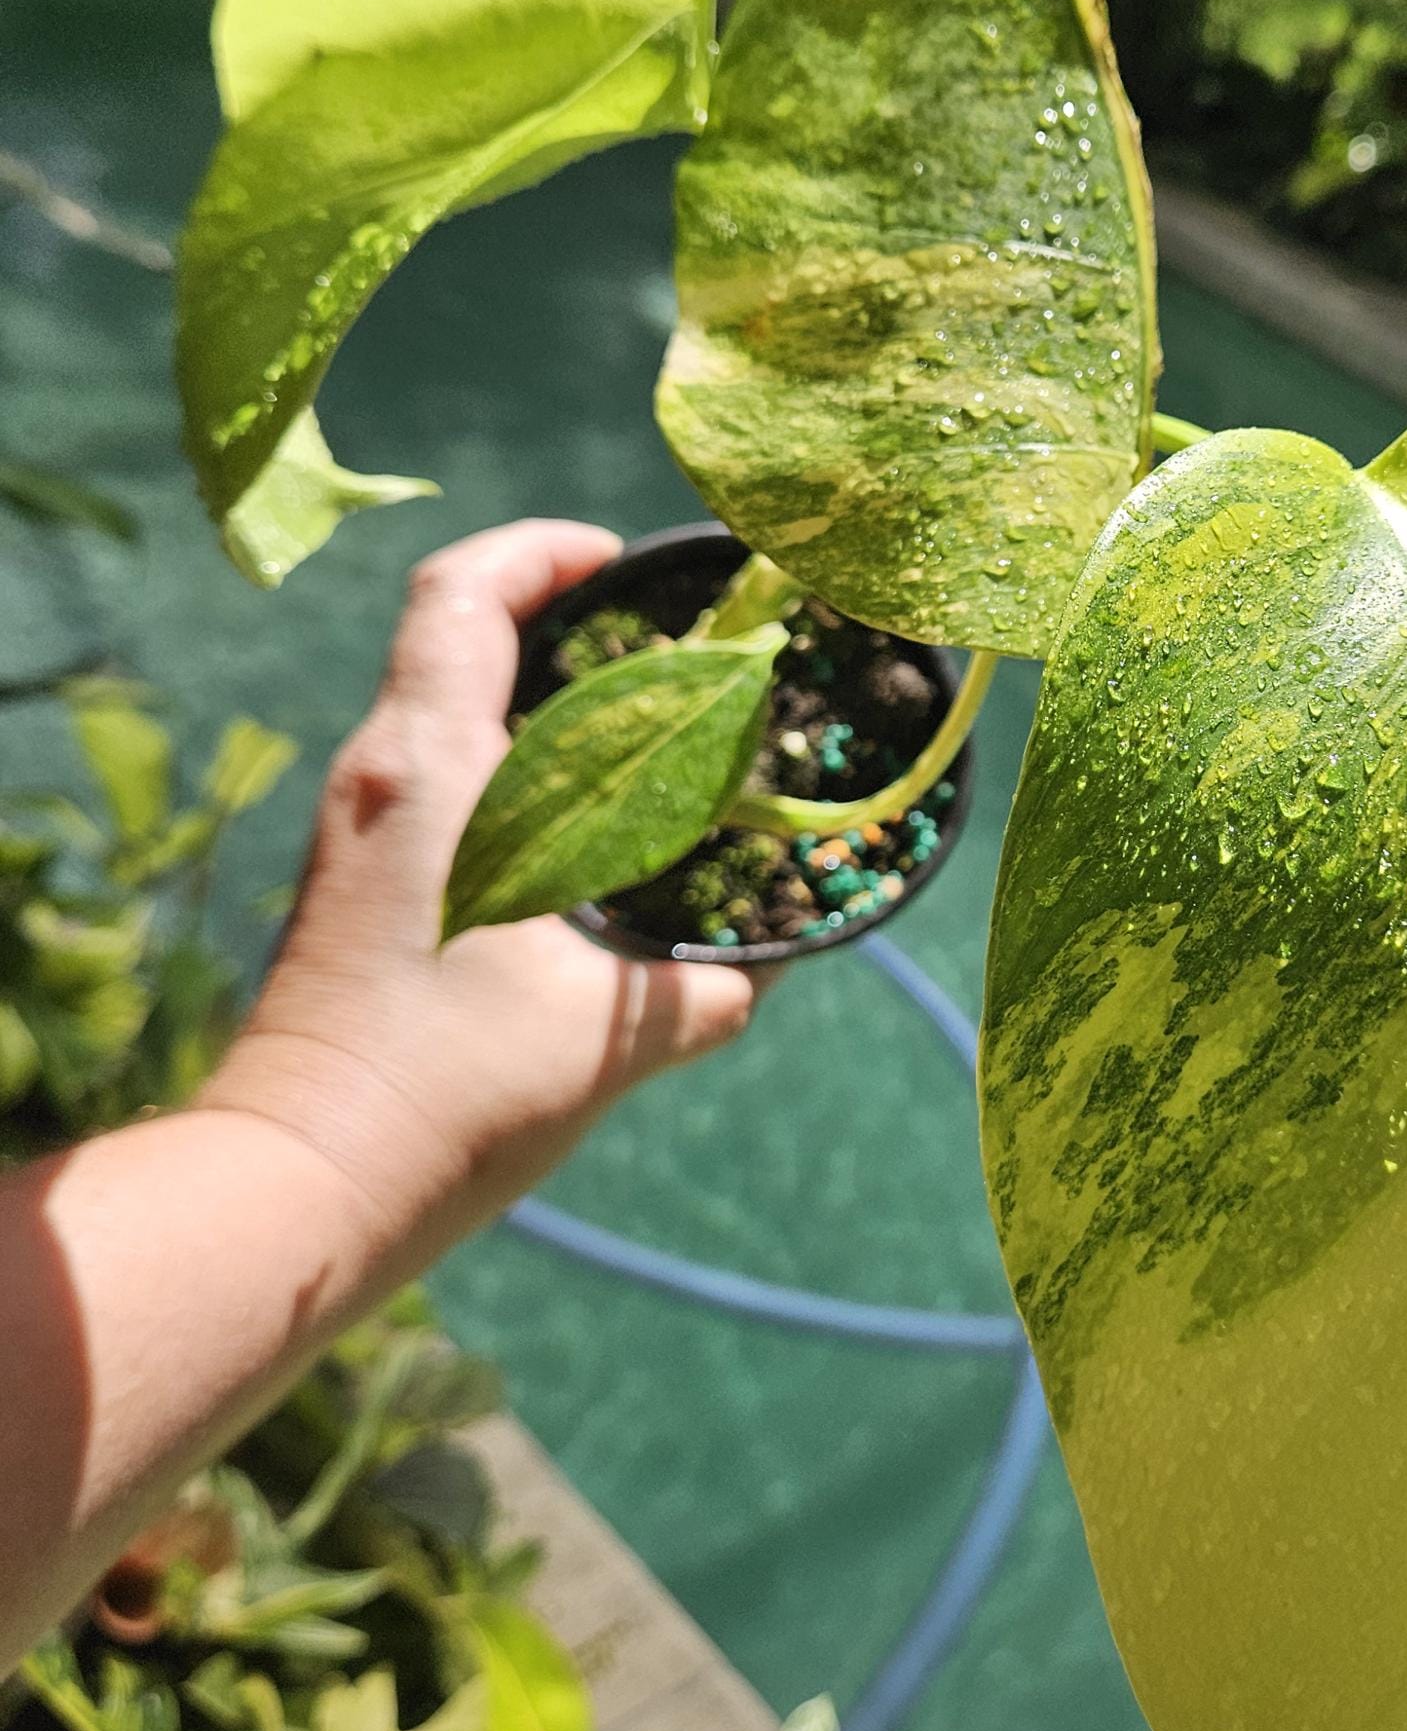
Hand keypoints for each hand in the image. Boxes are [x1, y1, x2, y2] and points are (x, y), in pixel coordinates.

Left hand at [201, 520, 756, 1274]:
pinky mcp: (356, 884)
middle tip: (663, 646)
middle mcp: (380, 777)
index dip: (542, 551)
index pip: (464, 592)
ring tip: (643, 735)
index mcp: (433, 768)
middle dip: (560, 621)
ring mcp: (358, 830)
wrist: (306, 1180)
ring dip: (535, 699)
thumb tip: (776, 964)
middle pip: (454, 635)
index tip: (622, 564)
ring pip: (443, 708)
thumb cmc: (450, 1088)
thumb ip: (714, 988)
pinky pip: (437, 779)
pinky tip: (587, 830)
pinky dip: (511, 768)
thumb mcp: (612, 1032)